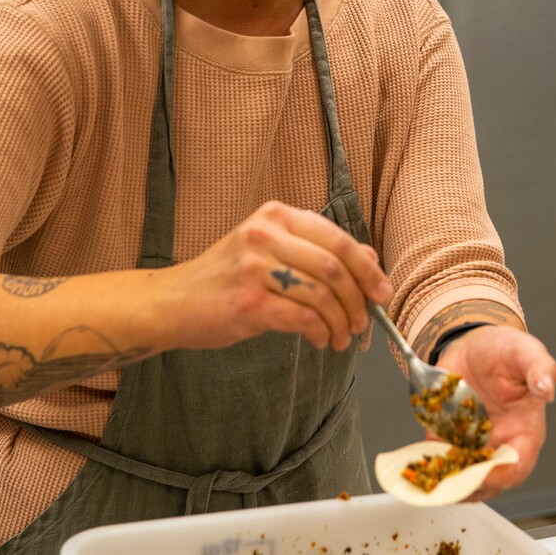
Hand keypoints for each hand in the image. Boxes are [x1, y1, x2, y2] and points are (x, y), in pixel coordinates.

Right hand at [158, 200, 392, 353]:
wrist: (173, 302)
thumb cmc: (225, 278)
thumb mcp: (270, 251)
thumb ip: (317, 252)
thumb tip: (370, 259)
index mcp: (275, 215)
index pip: (337, 238)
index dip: (367, 268)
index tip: (383, 292)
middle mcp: (265, 233)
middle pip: (334, 266)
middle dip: (358, 299)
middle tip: (363, 322)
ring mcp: (255, 266)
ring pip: (322, 294)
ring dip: (341, 321)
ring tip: (341, 337)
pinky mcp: (249, 302)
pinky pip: (302, 318)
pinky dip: (320, 333)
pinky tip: (319, 340)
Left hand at [435, 325, 555, 500]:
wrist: (474, 343)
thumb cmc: (505, 351)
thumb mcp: (525, 351)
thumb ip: (541, 368)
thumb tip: (547, 388)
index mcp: (525, 430)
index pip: (518, 464)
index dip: (502, 473)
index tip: (483, 472)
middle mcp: (500, 442)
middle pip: (489, 480)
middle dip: (470, 485)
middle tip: (451, 482)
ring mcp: (474, 443)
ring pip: (463, 475)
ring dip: (447, 480)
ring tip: (432, 477)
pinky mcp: (450, 436)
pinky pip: (440, 457)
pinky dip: (429, 462)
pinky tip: (419, 462)